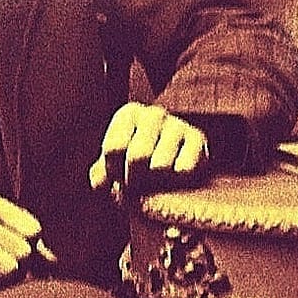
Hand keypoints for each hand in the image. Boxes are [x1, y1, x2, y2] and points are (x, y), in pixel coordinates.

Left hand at [89, 102, 209, 196]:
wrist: (172, 168)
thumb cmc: (136, 166)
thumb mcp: (113, 167)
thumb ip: (100, 174)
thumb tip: (99, 184)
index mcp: (129, 114)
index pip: (114, 148)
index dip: (114, 171)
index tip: (118, 176)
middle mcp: (154, 114)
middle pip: (137, 157)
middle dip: (135, 179)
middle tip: (138, 184)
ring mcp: (178, 125)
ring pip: (160, 166)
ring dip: (155, 183)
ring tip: (155, 181)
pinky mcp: (199, 140)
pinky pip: (184, 170)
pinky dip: (176, 182)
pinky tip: (174, 178)